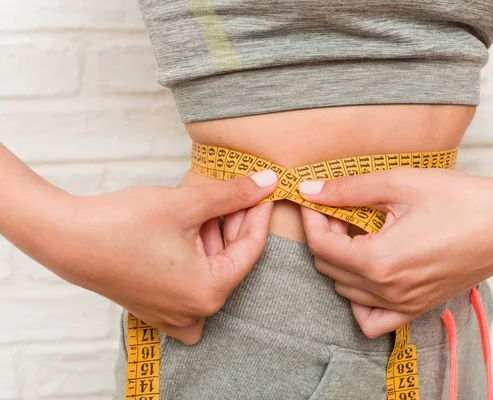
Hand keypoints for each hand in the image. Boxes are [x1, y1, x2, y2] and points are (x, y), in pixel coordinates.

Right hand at [40, 170, 277, 344]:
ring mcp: (171, 313)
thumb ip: (233, 194)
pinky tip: (191, 226)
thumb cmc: (124, 223)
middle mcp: (193, 312)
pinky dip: (196, 254)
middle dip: (234, 224)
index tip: (264, 191)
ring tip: (210, 203)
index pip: (250, 250)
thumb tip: (268, 181)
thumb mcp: (188, 204)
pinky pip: (189, 282)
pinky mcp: (154, 306)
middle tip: (238, 192)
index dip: (258, 215)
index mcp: (208, 293)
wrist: (66, 237)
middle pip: (229, 261)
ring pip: (210, 269)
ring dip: (214, 237)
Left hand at [299, 168, 492, 337]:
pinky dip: (361, 300)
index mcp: (379, 261)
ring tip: (357, 232)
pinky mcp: (419, 307)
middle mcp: (388, 291)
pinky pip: (374, 319)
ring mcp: (404, 304)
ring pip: (346, 291)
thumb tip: (310, 190)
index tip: (317, 199)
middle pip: (330, 268)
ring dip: (341, 261)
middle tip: (340, 210)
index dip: (313, 219)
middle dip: (326, 236)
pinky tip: (369, 271)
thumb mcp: (399, 184)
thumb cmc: (459, 199)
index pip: (322, 246)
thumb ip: (349, 189)